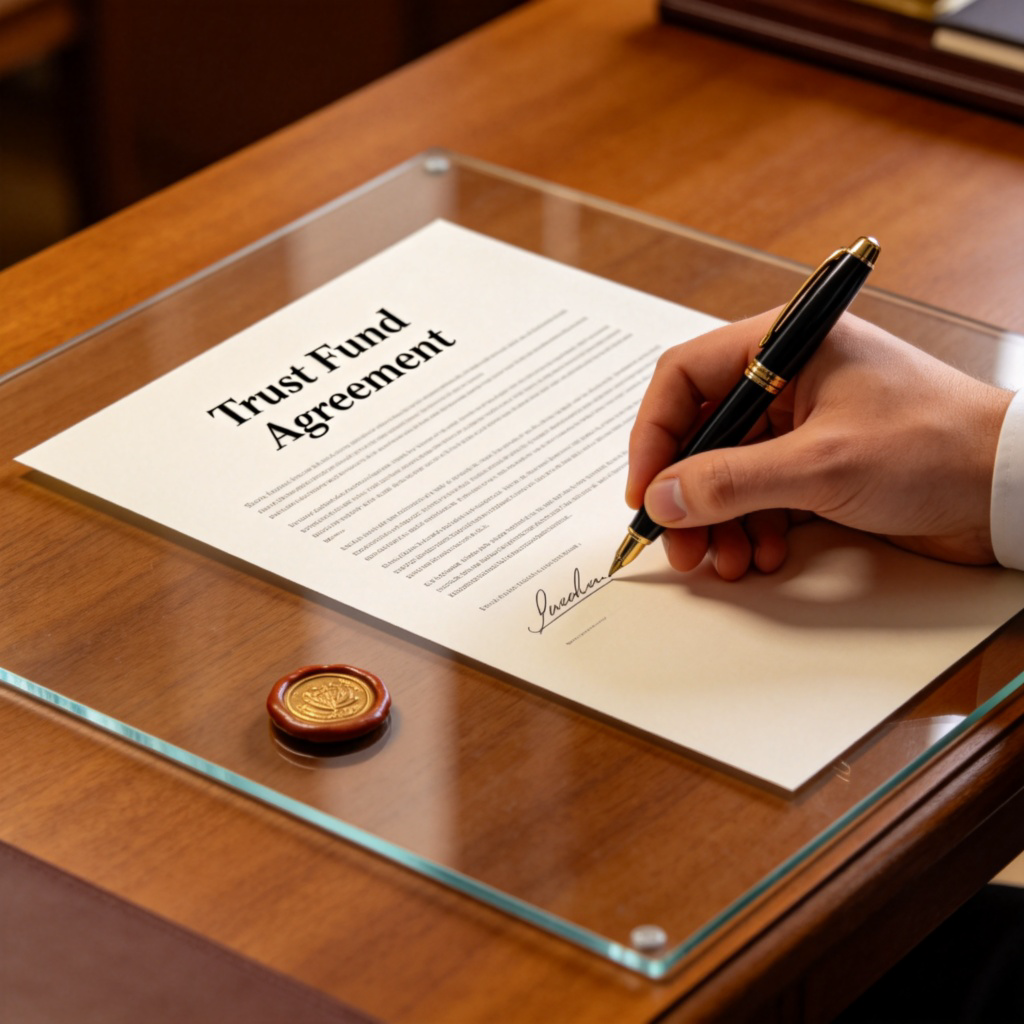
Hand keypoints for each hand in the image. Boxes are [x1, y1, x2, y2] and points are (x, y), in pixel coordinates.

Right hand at [625, 311, 1012, 579]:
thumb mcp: (821, 464)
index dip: (655, 435)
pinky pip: (760, 494)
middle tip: (680, 542)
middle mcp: (787, 378)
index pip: (686, 377)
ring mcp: (802, 423)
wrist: (1010, 487)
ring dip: (718, 520)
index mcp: (785, 345)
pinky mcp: (817, 463)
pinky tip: (761, 554)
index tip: (646, 490)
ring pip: (727, 470)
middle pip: (702, 432)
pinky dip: (751, 527)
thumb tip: (663, 496)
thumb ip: (732, 480)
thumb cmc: (936, 445)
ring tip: (725, 560)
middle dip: (687, 493)